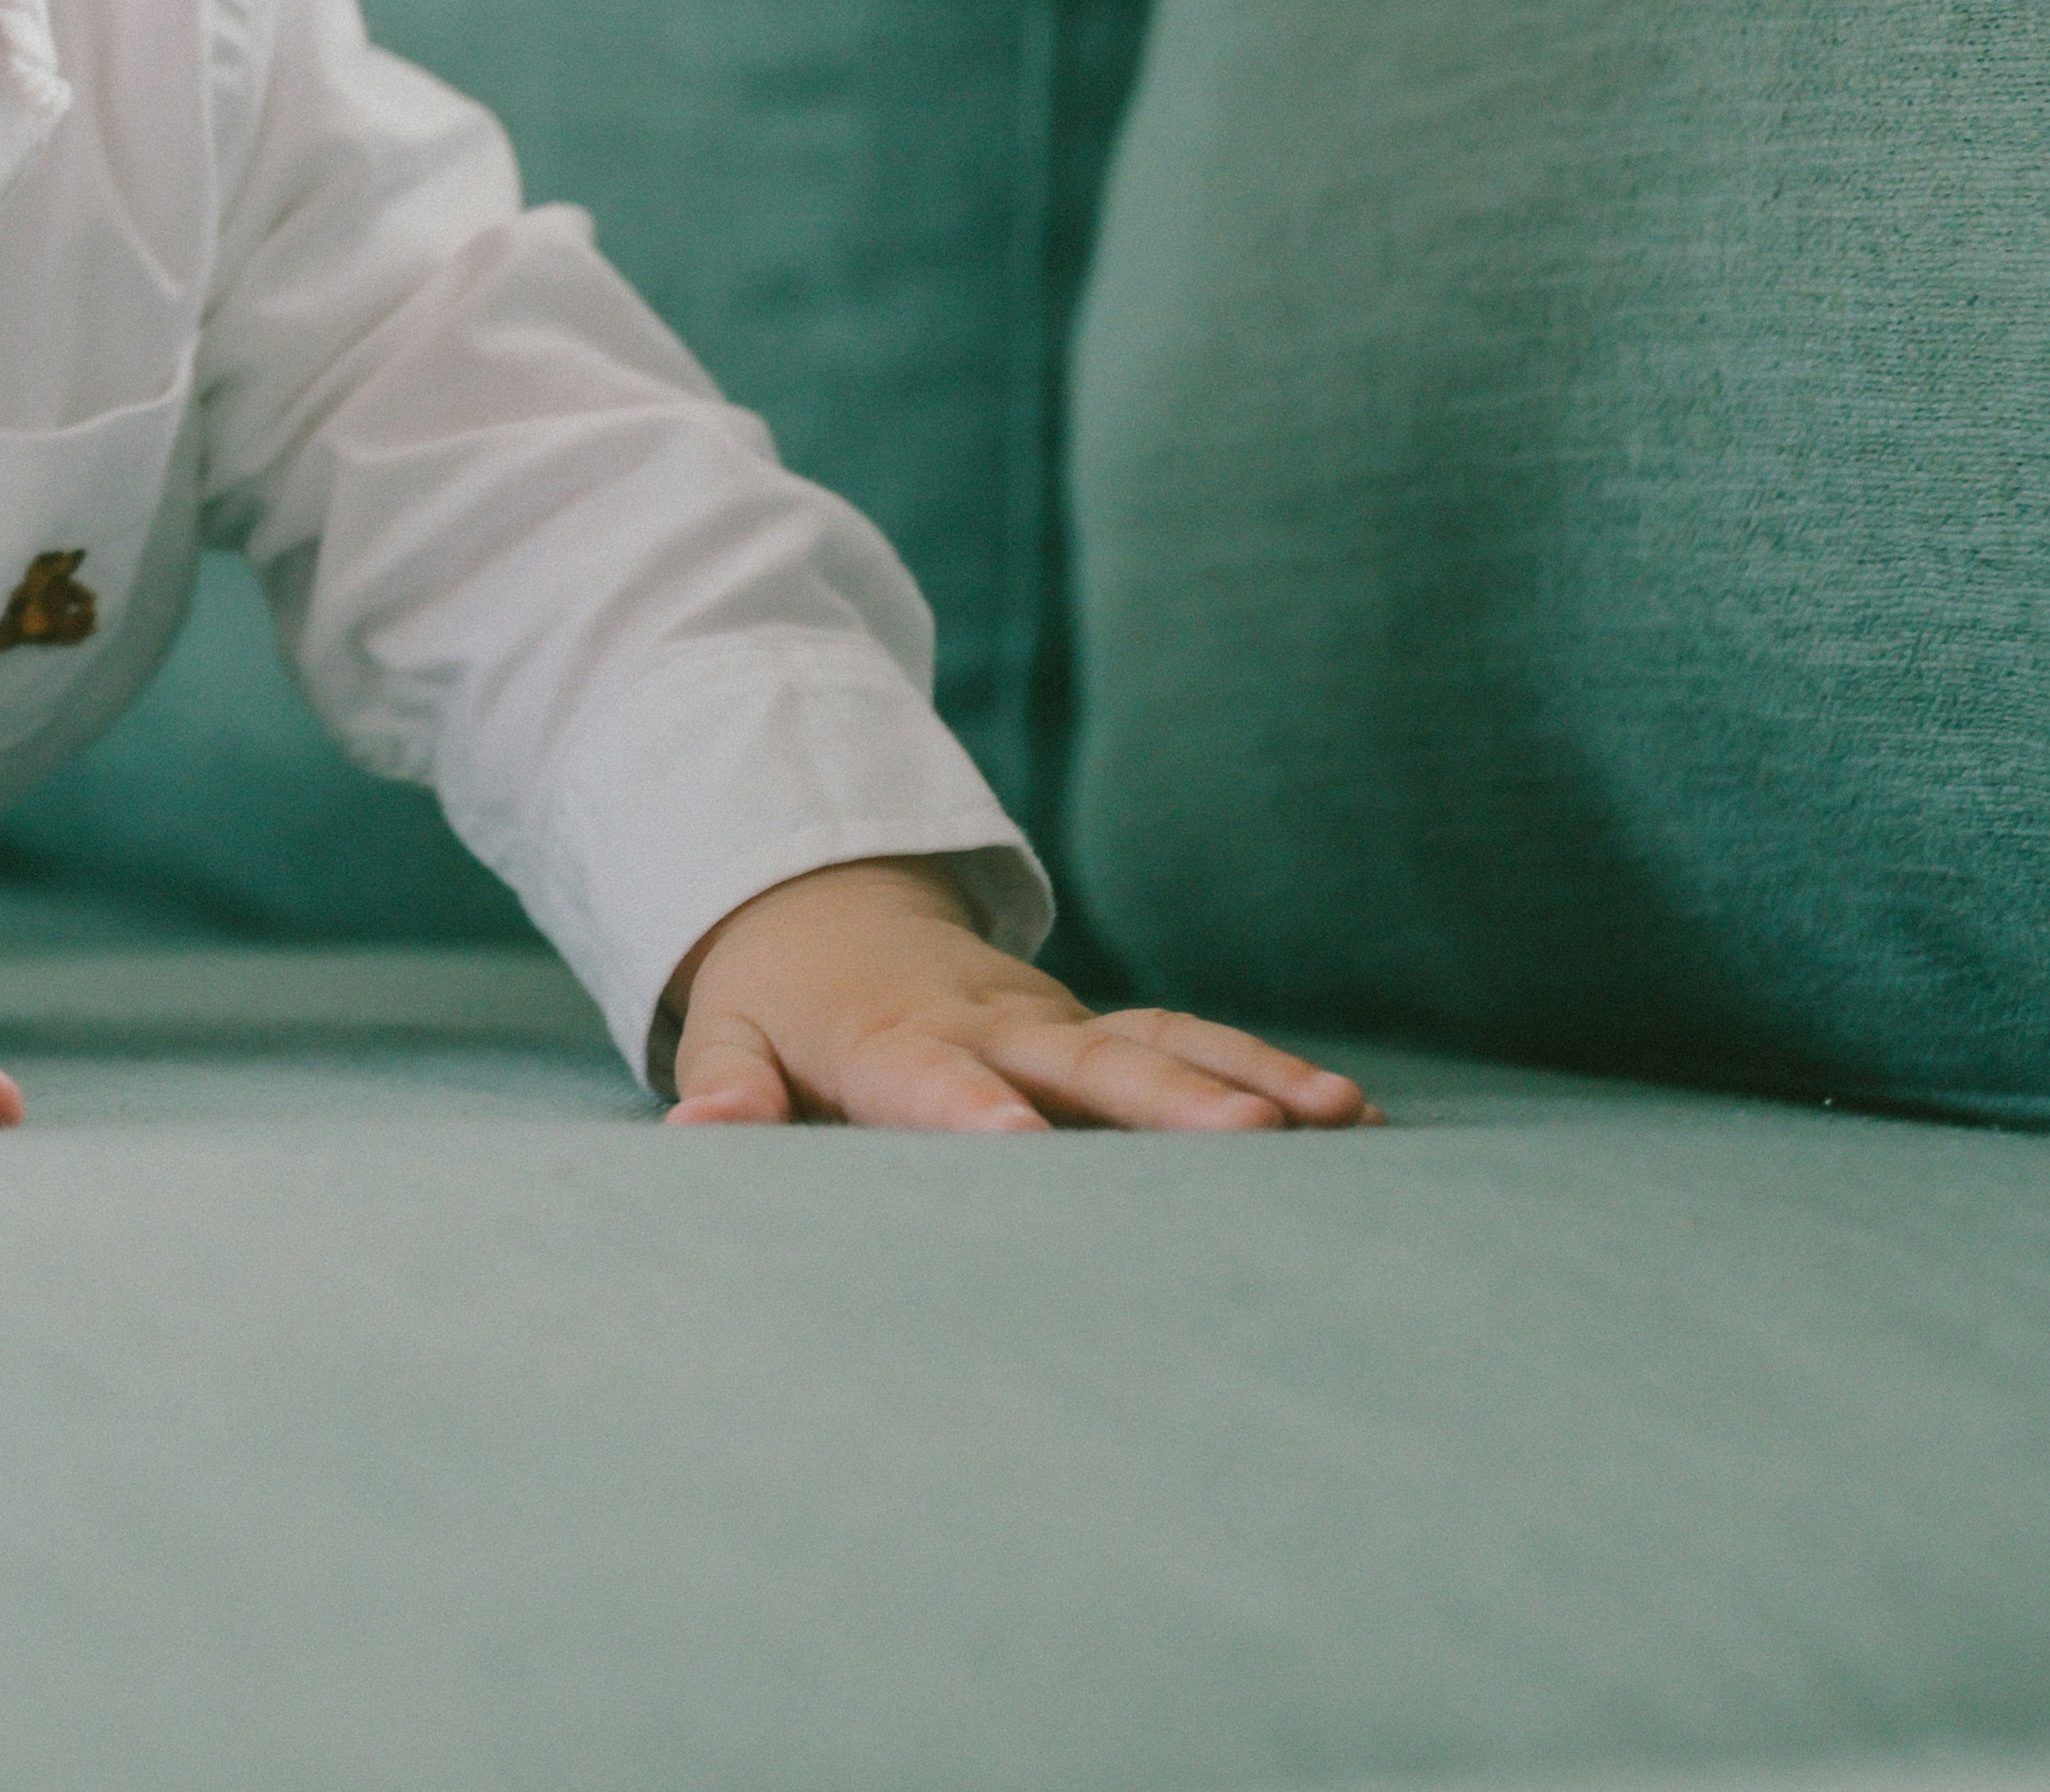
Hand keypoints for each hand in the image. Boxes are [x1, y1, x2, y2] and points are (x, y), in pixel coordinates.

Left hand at [659, 857, 1375, 1134]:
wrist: (821, 902)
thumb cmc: (776, 1000)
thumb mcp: (729, 1033)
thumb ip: (729, 1089)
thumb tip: (704, 1132)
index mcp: (892, 1042)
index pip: (938, 1083)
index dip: (979, 1114)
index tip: (1024, 1147)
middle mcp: (991, 1027)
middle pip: (1085, 1066)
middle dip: (1169, 1102)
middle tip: (1254, 1140)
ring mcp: (1053, 1026)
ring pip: (1159, 1045)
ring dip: (1248, 1079)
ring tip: (1339, 1119)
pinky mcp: (1093, 1033)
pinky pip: (1184, 1043)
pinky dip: (1260, 1069)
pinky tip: (1345, 1114)